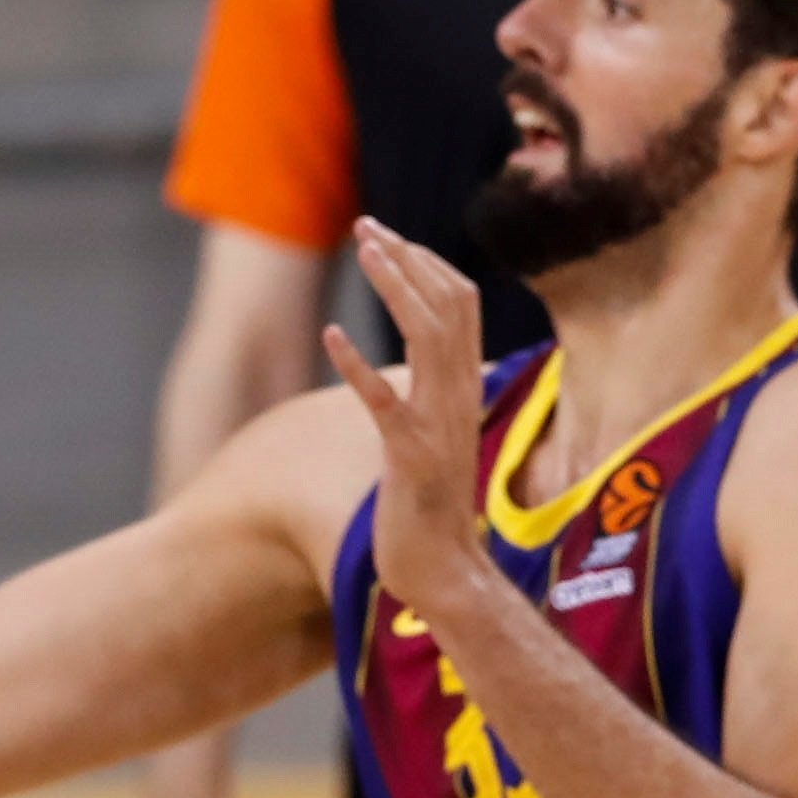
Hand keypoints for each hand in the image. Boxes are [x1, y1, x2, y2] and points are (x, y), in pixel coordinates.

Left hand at [324, 219, 490, 622]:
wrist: (447, 573)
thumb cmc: (433, 511)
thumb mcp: (437, 439)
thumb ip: (437, 398)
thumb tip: (426, 366)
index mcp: (465, 390)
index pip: (461, 307)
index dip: (428, 265)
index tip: (392, 236)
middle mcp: (460, 398)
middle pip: (448, 306)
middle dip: (407, 259)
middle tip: (368, 224)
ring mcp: (439, 426)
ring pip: (429, 337)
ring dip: (396, 288)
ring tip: (366, 249)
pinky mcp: (411, 459)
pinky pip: (386, 403)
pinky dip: (359, 366)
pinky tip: (332, 336)